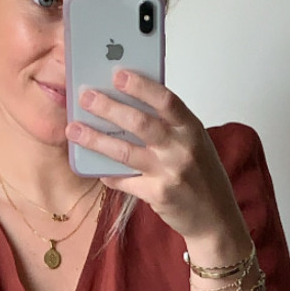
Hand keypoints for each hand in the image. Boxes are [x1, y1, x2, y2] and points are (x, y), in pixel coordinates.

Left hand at [67, 69, 252, 260]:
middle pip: (140, 123)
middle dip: (109, 107)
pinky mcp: (158, 195)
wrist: (215, 217)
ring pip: (125, 152)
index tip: (117, 73)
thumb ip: (168, 125)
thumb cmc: (201, 175)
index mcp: (191, 128)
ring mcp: (170, 172)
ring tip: (74, 129)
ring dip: (96, 139)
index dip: (141, 86)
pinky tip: (93, 167)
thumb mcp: (192, 142)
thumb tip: (127, 103)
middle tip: (85, 97)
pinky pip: (124, 181)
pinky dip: (107, 173)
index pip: (166, 100)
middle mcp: (182, 148)